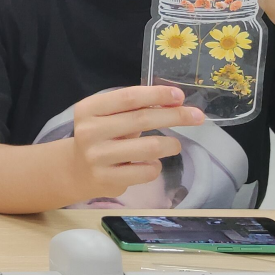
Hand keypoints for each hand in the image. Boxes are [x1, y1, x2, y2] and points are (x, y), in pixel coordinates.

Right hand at [66, 86, 202, 203]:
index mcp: (89, 109)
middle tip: (197, 116)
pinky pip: (146, 171)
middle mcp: (90, 131)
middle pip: (142, 119)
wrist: (77, 170)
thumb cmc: (101, 137)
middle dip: (175, 116)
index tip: (180, 95)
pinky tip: (151, 164)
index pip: (128, 97)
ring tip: (174, 145)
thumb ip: (134, 109)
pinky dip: (156, 166)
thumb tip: (175, 102)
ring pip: (148, 148)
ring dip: (170, 144)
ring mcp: (97, 157)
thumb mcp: (109, 117)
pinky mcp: (107, 179)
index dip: (157, 95)